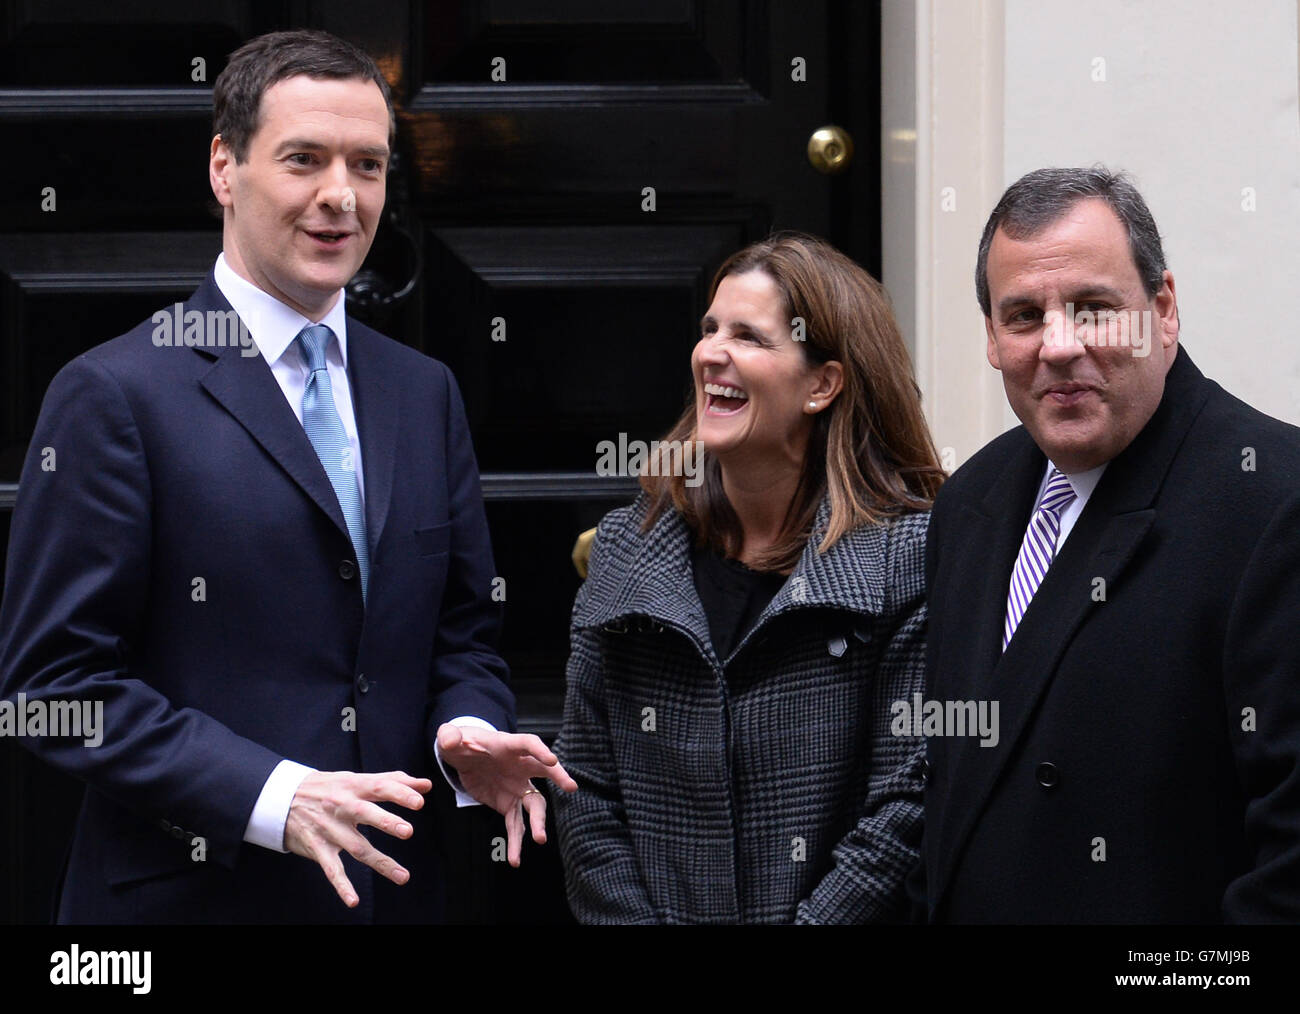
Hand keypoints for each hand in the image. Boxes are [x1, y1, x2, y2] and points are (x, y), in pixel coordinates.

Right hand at [284, 769, 432, 907]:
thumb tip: (426, 784)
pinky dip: (342, 886)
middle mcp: (341, 807)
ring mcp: (329, 829)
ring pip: (356, 847)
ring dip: (380, 862)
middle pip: (365, 814)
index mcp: (354, 786)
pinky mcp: (318, 848)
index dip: (399, 793)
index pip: (379, 787)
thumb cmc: (330, 787)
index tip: (419, 802)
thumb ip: (393, 781)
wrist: (282, 798)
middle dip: (386, 822)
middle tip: (408, 831)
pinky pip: (331, 870)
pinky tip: (353, 901)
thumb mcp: (357, 779)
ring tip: (403, 876)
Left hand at [437, 724, 577, 866]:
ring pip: (534, 804)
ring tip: (540, 839)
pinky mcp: (508, 804)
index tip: (552, 761)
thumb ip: (449, 738)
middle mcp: (520, 766)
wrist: (463, 758)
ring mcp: (517, 786)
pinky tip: (514, 859)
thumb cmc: (462, 742)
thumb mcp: (451, 738)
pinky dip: (516, 841)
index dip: (540, 751)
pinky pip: (516, 824)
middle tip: (571, 787)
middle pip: (544, 771)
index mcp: (508, 746)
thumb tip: (449, 742)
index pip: (529, 744)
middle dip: (558, 777)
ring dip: (538, 821)